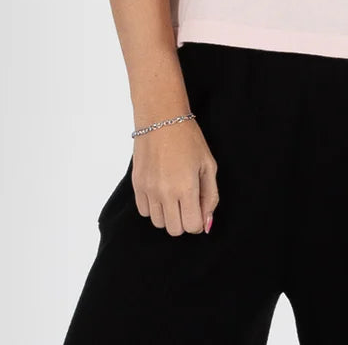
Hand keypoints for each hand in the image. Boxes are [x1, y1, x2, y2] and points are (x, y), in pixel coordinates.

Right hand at [132, 119, 219, 236]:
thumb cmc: (189, 138)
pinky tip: (161, 190)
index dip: (199, 221)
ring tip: (174, 193)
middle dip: (184, 220)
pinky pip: (144, 212)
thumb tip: (206, 224)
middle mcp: (165, 192)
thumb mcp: (209, 164)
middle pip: (174, 230)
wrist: (161, 117)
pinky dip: (154, 207)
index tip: (199, 206)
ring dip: (168, 215)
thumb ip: (210, 196)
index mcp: (187, 187)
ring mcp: (148, 190)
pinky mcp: (136, 185)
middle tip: (188, 200)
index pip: (192, 226)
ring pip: (158, 223)